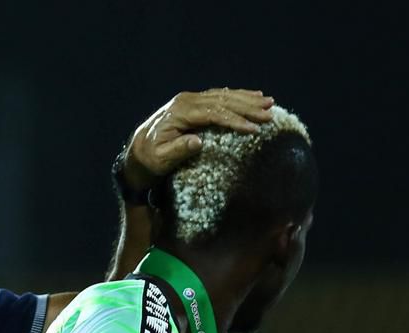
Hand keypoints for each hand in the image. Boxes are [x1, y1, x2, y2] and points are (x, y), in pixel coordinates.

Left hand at [123, 88, 274, 191]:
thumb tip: (198, 142)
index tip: (253, 129)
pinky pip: (218, 96)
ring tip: (269, 103)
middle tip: (270, 113)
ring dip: (247, 99)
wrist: (138, 149)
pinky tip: (253, 96)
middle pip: (222, 101)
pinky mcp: (193, 102)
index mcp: (179, 113)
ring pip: (223, 96)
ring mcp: (189, 99)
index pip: (213, 113)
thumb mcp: (160, 159)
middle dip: (247, 107)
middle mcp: (185, 101)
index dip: (234, 121)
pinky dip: (237, 96)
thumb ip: (177, 150)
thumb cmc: (150, 158)